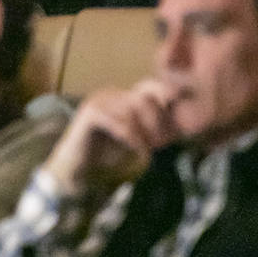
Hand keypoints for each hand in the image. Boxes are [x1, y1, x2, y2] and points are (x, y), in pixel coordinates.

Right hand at [43, 79, 179, 195]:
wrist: (77, 169)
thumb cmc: (106, 154)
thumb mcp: (136, 139)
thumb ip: (152, 128)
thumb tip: (180, 122)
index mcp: (120, 95)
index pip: (149, 86)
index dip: (165, 100)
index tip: (175, 122)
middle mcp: (109, 93)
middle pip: (143, 98)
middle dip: (157, 121)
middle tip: (162, 143)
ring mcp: (98, 101)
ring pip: (133, 110)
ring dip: (145, 133)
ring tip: (149, 149)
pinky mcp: (90, 114)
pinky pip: (121, 123)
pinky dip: (133, 138)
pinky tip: (139, 151)